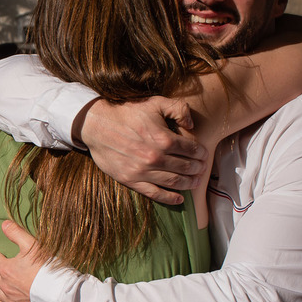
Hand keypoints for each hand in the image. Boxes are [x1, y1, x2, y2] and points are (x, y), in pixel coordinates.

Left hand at [0, 220, 44, 301]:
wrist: (61, 295)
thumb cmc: (47, 268)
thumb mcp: (33, 246)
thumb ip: (17, 233)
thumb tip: (3, 224)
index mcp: (6, 269)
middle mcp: (5, 286)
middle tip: (4, 263)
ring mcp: (11, 300)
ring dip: (0, 284)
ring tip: (7, 279)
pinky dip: (6, 300)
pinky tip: (11, 297)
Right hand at [76, 97, 206, 205]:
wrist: (97, 125)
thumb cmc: (127, 112)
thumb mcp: (155, 102)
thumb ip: (178, 109)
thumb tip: (193, 125)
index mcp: (163, 139)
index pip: (191, 150)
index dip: (201, 153)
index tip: (204, 154)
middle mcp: (155, 157)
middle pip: (186, 167)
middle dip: (198, 169)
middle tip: (203, 169)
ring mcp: (142, 171)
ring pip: (174, 182)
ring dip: (189, 183)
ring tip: (195, 182)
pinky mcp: (131, 180)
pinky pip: (154, 194)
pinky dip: (169, 198)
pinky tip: (179, 199)